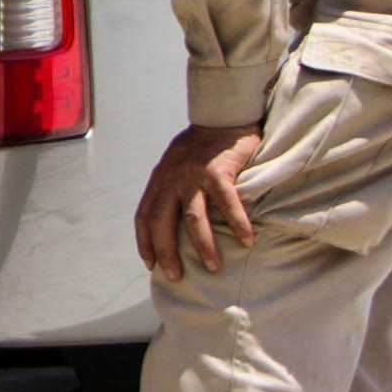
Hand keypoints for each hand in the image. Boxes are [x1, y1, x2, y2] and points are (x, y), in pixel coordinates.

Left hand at [135, 123, 265, 281]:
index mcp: (160, 180)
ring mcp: (193, 175)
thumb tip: (173, 222)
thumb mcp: (175, 165)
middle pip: (162, 222)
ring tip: (213, 267)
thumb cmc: (202, 147)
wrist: (221, 115)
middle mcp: (172, 179)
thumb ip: (172, 188)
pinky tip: (247, 241)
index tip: (150, 264)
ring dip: (203, 246)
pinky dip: (237, 223)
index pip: (144, 216)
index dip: (145, 242)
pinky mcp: (218, 170)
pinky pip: (227, 202)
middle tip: (175, 277)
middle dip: (166, 252)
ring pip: (193, 218)